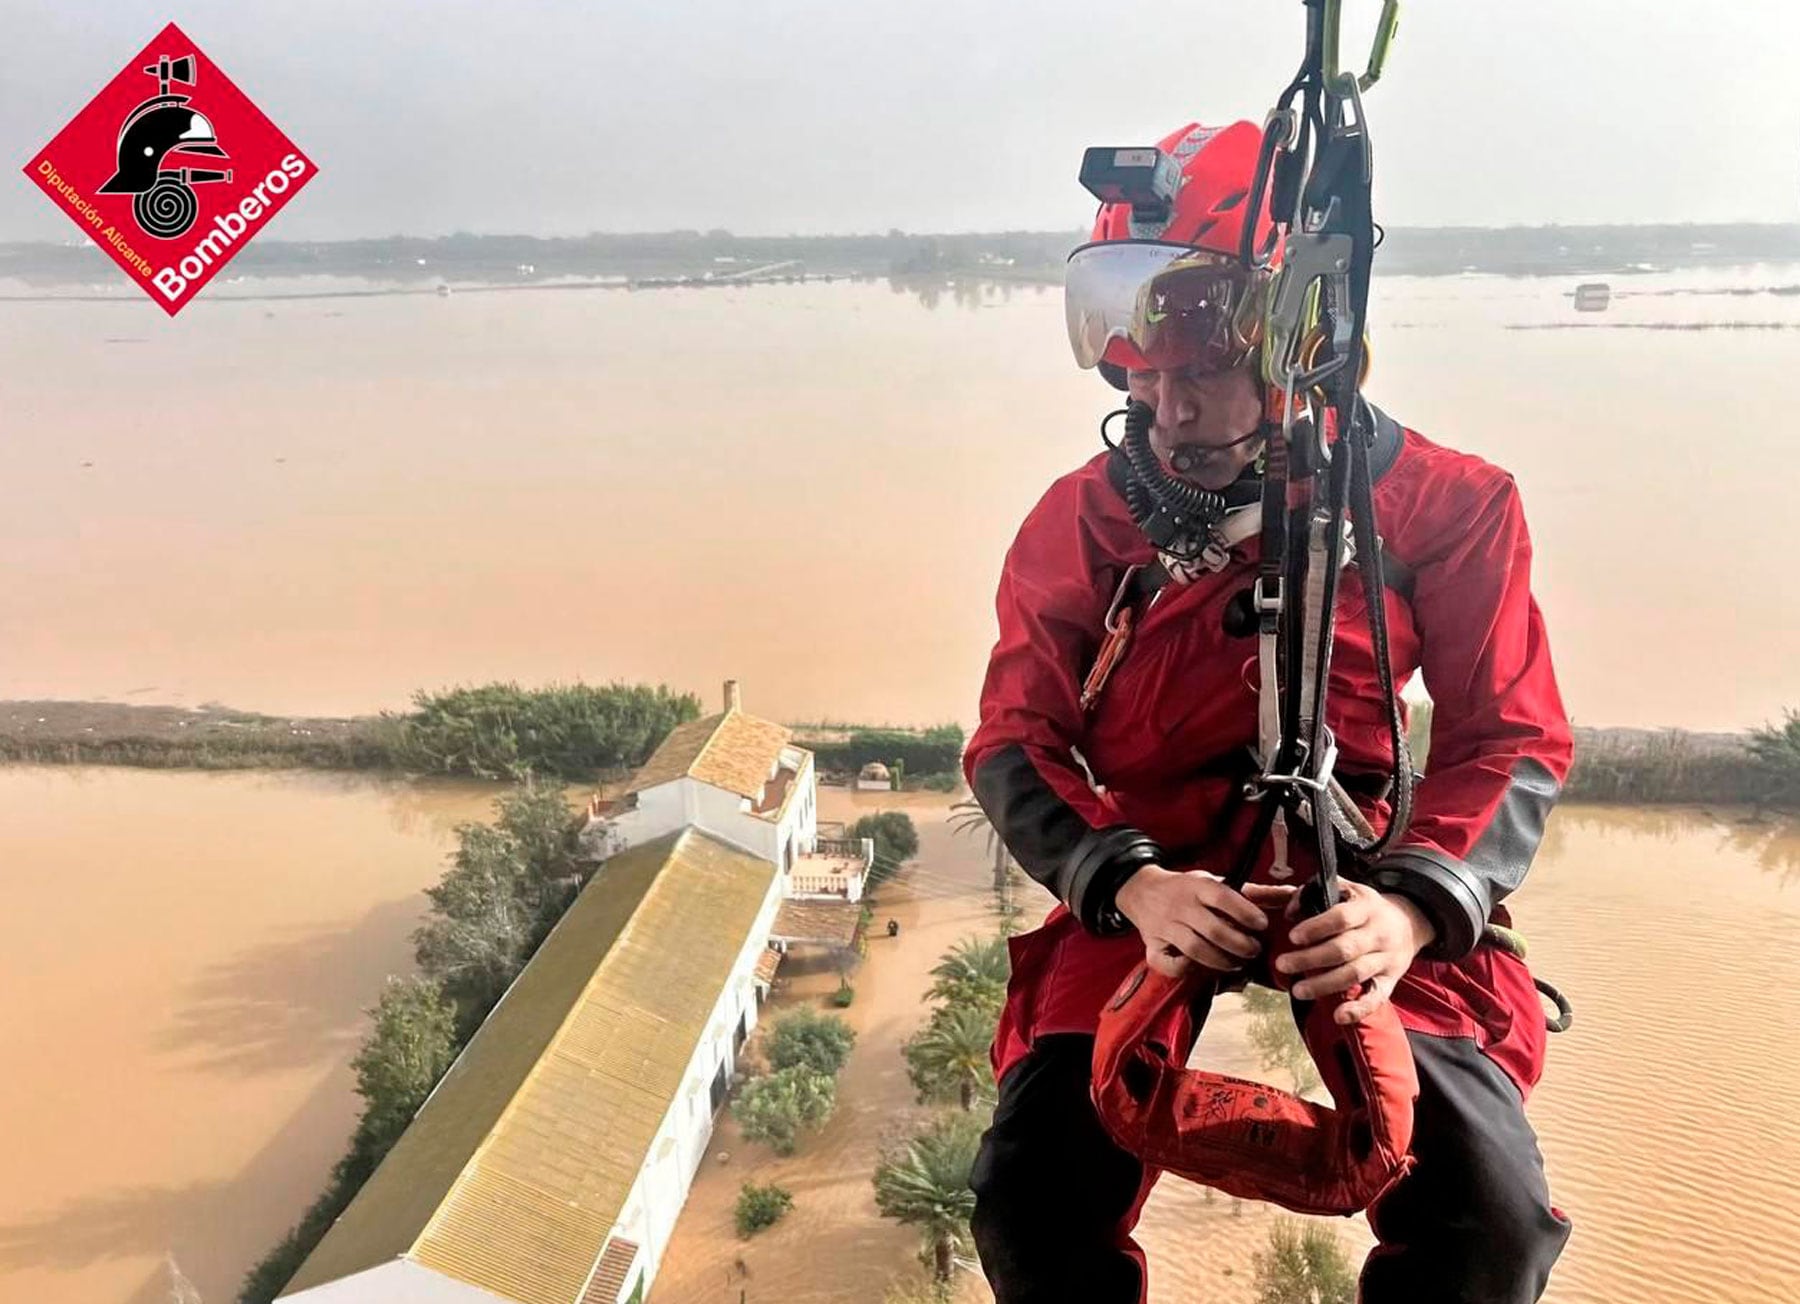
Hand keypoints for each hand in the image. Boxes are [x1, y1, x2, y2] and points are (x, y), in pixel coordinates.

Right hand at [1114, 866, 1295, 979]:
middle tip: (1254, 950)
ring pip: (1195, 949)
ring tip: (1237, 962)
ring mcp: (1165, 927)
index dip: (1245, 913)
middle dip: (1239, 944)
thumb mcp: (1214, 882)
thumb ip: (1252, 893)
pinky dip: (1185, 969)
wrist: (1141, 890)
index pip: (1223, 898)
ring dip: (1221, 960)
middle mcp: (1180, 906)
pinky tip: (1200, 968)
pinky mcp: (1152, 945)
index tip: (1262, 925)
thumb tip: (1291, 893)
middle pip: (1213, 930)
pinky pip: (1169, 964)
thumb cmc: (1186, 888)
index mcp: (1197, 886)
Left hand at [1274, 881, 1436, 1024]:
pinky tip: (1338, 1016)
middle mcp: (1379, 934)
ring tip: (1298, 990)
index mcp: (1367, 908)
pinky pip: (1377, 998)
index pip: (1341, 918)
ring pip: (1355, 974)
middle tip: (1282, 964)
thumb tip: (1290, 912)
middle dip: (1310, 959)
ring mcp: (1387, 959)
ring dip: (1324, 985)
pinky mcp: (1391, 980)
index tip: (1293, 937)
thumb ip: (1316, 893)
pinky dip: (1359, 1010)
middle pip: (1344, 949)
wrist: (1411, 921)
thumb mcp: (1348, 889)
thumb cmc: (1367, 907)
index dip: (1316, 927)